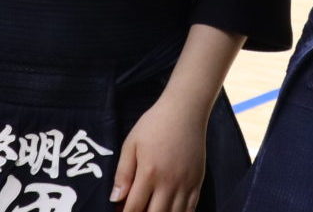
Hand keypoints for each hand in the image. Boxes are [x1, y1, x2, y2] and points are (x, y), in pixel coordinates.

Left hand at [110, 96, 206, 211]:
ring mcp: (185, 184)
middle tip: (136, 211)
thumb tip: (115, 199)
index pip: (134, 207)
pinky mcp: (197, 182)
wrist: (185, 110)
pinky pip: (191, 209)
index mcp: (149, 173)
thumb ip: (123, 173)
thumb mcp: (131, 144)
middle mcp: (169, 183)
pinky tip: (170, 211)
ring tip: (152, 210)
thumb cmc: (154, 124)